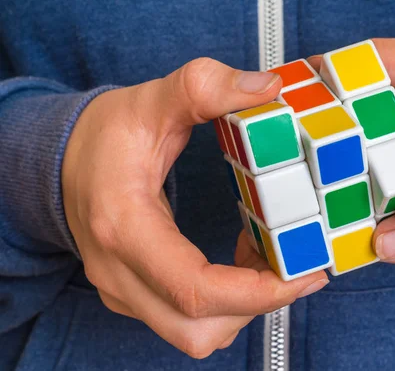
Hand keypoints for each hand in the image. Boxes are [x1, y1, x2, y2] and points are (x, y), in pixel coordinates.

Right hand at [62, 58, 328, 357]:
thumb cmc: (103, 134)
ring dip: (244, 306)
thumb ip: (206, 87)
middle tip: (298, 266)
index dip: (259, 293)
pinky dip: (227, 301)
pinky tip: (245, 259)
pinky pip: (187, 318)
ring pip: (194, 333)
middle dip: (260, 306)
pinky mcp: (133, 293)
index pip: (195, 288)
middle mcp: (118, 271)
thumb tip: (266, 89)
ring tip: (269, 257)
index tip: (307, 273)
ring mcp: (122, 289)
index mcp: (124, 226)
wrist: (60, 160)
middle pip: (198, 328)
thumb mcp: (152, 100)